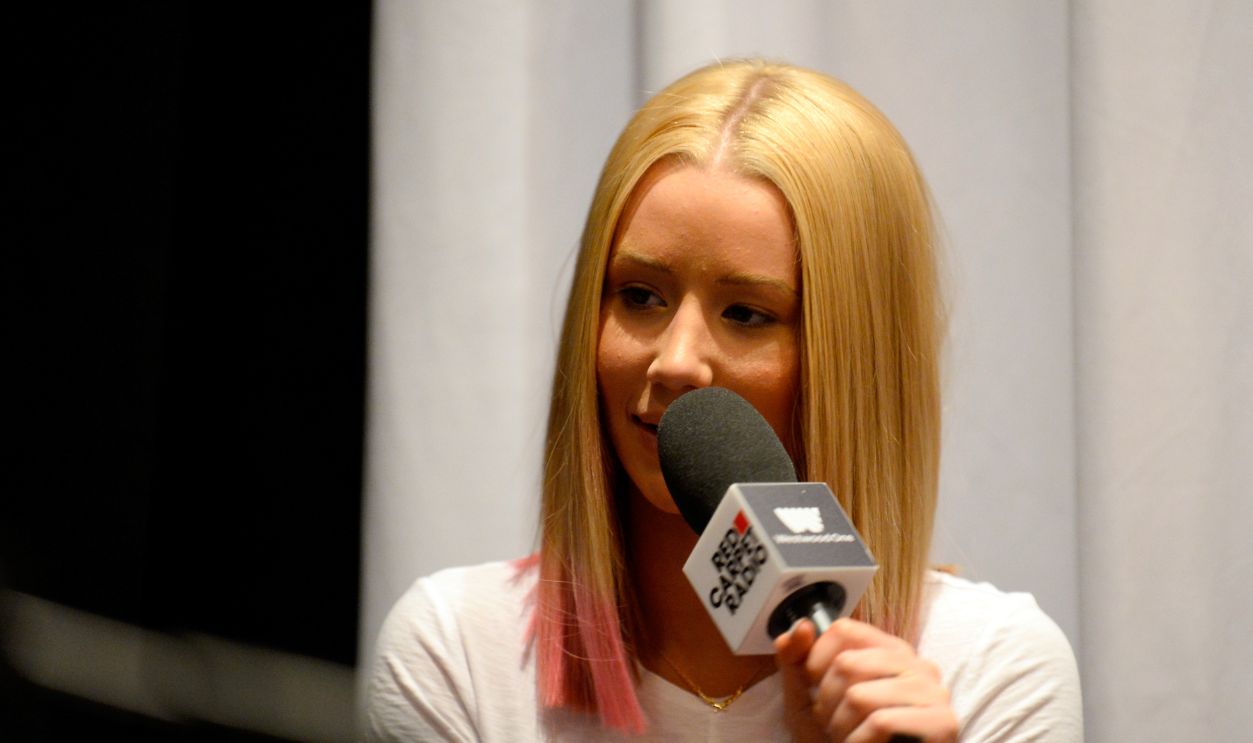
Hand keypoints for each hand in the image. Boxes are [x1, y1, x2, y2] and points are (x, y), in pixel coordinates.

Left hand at [775, 617, 957, 742]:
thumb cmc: (837, 740)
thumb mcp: (806, 700)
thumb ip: (796, 662)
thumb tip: (802, 625)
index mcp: (889, 649)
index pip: (843, 630)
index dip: (815, 661)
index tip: (814, 688)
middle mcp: (916, 663)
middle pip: (847, 664)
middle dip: (826, 703)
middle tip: (833, 725)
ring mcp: (934, 691)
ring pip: (859, 696)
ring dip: (841, 727)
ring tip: (847, 738)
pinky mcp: (943, 723)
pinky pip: (881, 722)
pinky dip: (859, 742)